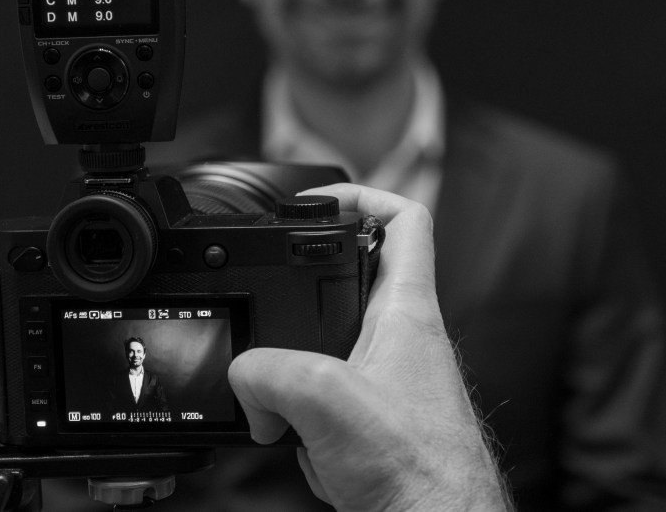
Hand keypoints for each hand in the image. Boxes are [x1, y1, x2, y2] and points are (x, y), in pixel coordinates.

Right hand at [228, 184, 510, 511]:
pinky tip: (301, 445)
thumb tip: (244, 383)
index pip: (406, 219)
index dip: (365, 192)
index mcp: (406, 312)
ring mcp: (391, 385)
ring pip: (330, 352)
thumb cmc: (420, 472)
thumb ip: (267, 375)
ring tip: (277, 397)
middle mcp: (404, 342)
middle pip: (352, 285)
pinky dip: (303, 421)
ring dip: (295, 373)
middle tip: (273, 299)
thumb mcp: (323, 401)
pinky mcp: (376, 426)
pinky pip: (326, 404)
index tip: (322, 198)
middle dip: (304, 296)